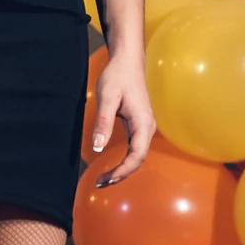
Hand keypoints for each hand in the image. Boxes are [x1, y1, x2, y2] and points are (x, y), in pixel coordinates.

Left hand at [92, 51, 155, 187]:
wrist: (127, 61)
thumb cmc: (117, 76)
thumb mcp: (107, 97)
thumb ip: (103, 122)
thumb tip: (97, 147)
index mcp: (142, 122)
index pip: (137, 155)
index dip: (122, 171)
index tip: (106, 179)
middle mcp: (147, 127)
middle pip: (138, 159)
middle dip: (121, 174)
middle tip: (100, 182)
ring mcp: (145, 127)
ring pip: (137, 155)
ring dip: (123, 169)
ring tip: (104, 178)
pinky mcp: (139, 125)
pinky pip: (135, 148)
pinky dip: (124, 160)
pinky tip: (113, 164)